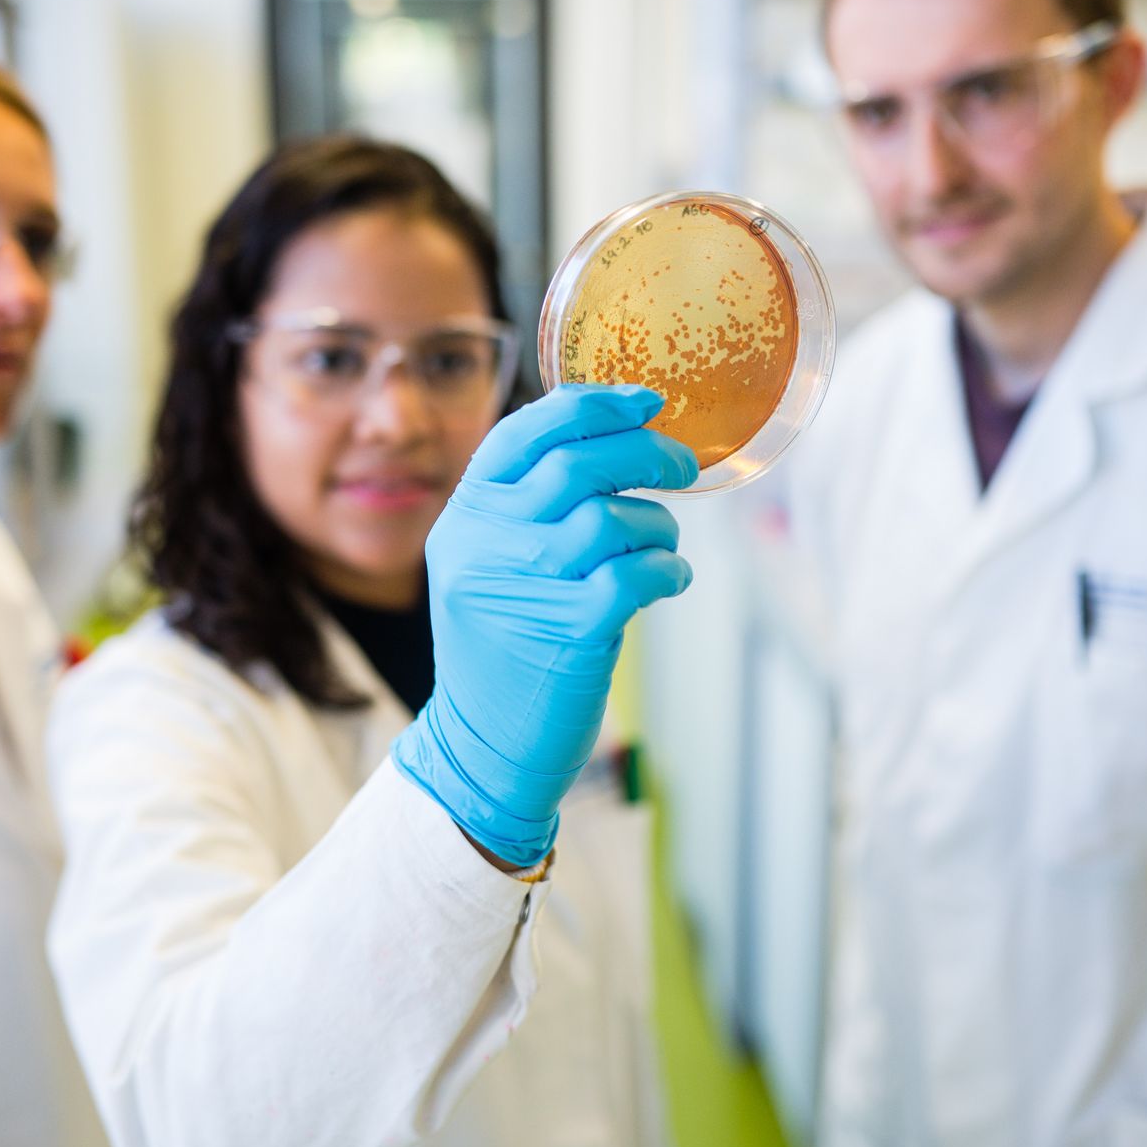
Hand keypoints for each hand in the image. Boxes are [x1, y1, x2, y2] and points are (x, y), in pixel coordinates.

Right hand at [391, 384, 696, 866]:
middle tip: (681, 464)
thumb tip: (617, 443)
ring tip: (664, 544)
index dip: (590, 406)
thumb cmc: (504, 647)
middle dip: (644, 452)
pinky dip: (668, 569)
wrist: (483, 746)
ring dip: (658, 523)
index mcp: (465, 518)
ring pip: (611, 518)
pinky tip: (671, 579)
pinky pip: (637, 574)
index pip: (523, 434)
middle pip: (576, 464)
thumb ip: (529, 509)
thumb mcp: (488, 566)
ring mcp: (523, 588)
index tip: (645, 400)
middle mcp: (485, 545)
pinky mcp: (568, 632)